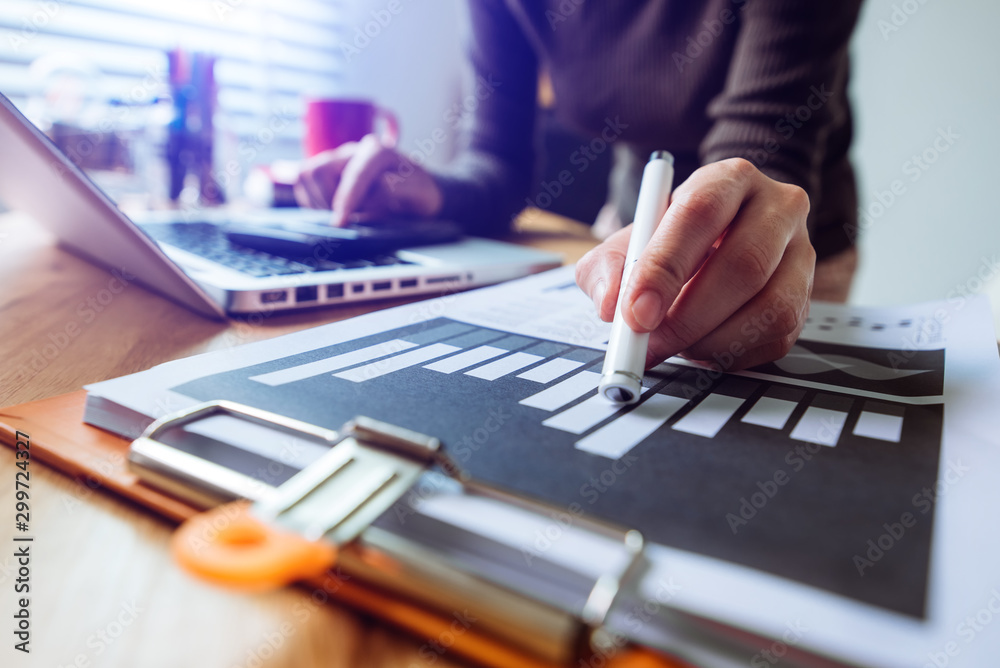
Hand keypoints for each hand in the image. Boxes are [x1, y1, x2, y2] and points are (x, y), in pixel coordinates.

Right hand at [294, 134, 443, 225]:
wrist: (418, 192)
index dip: (346, 199)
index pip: (354, 173)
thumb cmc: (420, 192)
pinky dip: (311, 202)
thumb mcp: (420, 192)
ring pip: (306, 175)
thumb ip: (397, 189)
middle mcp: (353, 151)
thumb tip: (371, 194)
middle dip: (327, 200)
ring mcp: (337, 161)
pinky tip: (331, 212)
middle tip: (345, 221)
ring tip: (340, 216)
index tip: (340, 222)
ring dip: (317, 202)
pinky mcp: (326, 173)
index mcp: (378, 151)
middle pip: (318, 169)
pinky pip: (304, 185)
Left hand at [576, 158, 814, 370]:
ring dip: (712, 340)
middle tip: (650, 345)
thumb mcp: (627, 244)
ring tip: (676, 345)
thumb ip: (607, 268)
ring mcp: (802, 253)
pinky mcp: (807, 296)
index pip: (700, 214)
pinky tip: (703, 346)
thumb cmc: (669, 243)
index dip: (665, 268)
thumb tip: (611, 306)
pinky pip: (777, 337)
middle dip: (688, 317)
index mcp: (728, 180)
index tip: (635, 313)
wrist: (714, 247)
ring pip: (769, 307)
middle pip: (743, 264)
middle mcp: (777, 207)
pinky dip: (731, 353)